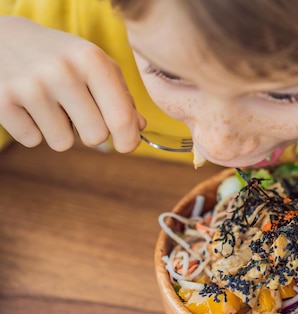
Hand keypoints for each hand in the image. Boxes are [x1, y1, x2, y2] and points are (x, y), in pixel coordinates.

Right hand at [0, 17, 144, 151]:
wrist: (3, 38)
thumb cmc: (62, 57)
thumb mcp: (95, 65)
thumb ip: (122, 96)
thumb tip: (138, 127)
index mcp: (91, 60)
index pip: (121, 118)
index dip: (128, 140)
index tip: (126, 145)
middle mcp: (62, 71)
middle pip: (95, 137)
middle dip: (91, 133)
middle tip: (78, 113)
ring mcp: (30, 86)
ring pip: (63, 143)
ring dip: (60, 131)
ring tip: (50, 104)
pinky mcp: (3, 101)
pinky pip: (33, 140)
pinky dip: (33, 129)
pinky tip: (28, 105)